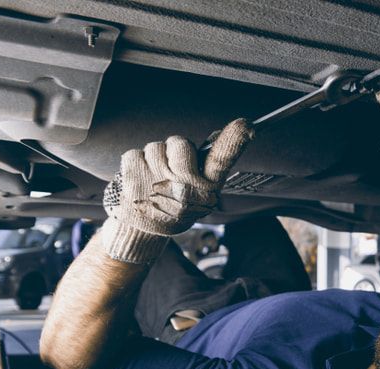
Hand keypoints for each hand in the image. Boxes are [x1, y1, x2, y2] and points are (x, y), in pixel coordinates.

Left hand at [101, 119, 252, 263]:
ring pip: (155, 147)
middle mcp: (185, 185)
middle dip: (172, 151)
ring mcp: (157, 181)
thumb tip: (222, 134)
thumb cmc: (174, 207)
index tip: (246, 126)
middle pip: (179, 143)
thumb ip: (208, 168)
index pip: (222, 160)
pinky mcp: (133, 178)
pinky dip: (133, 164)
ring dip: (151, 160)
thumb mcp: (199, 195)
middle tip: (169, 172)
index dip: (234, 141)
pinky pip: (134, 154)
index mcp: (205, 189)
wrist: (142, 231)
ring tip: (152, 181)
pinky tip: (138, 182)